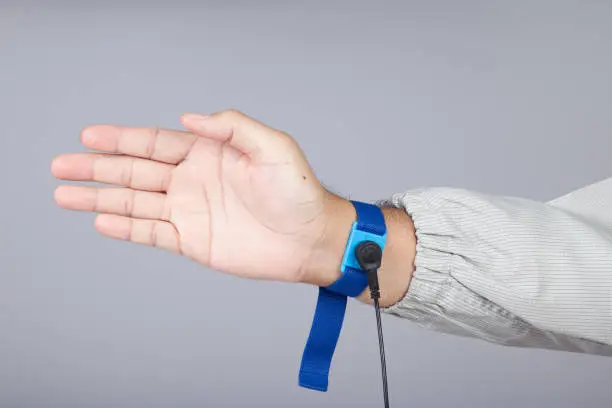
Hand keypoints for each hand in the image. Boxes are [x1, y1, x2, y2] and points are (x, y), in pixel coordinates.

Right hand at [52, 110, 353, 285]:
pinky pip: (152, 233)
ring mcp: (190, 211)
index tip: (88, 136)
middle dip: (97, 167)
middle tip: (61, 164)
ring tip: (65, 194)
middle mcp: (192, 181)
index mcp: (207, 154)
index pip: (155, 144)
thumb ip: (231, 127)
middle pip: (134, 171)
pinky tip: (101, 220)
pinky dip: (126, 227)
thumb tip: (188, 119)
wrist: (310, 238)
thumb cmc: (297, 191)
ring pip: (135, 202)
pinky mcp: (193, 240)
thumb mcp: (272, 146)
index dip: (121, 139)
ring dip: (100, 197)